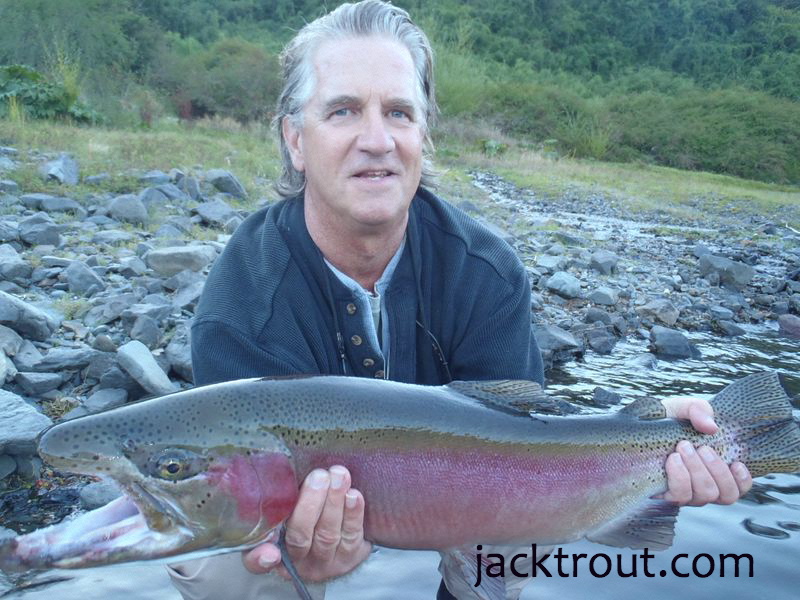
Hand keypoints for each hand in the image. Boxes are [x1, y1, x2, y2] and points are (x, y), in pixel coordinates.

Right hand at [242, 465, 371, 581]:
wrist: (341, 536)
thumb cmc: (306, 516)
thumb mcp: (285, 512)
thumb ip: (276, 501)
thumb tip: (274, 478)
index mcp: (274, 549)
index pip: (257, 561)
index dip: (260, 559)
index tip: (270, 552)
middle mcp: (298, 560)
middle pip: (300, 537)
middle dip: (310, 505)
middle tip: (318, 476)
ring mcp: (325, 561)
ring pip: (327, 534)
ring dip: (334, 502)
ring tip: (338, 476)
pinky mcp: (350, 555)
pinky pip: (351, 534)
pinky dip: (353, 513)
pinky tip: (353, 495)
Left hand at [661, 397, 751, 505]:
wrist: (634, 425)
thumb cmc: (664, 419)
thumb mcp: (682, 407)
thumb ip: (699, 410)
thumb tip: (711, 427)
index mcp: (712, 468)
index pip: (737, 488)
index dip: (742, 481)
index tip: (736, 462)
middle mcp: (701, 485)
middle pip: (724, 495)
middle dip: (716, 469)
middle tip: (700, 447)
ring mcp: (683, 491)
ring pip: (704, 496)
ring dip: (697, 471)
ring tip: (683, 447)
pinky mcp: (663, 494)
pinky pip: (680, 496)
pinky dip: (680, 477)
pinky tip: (674, 459)